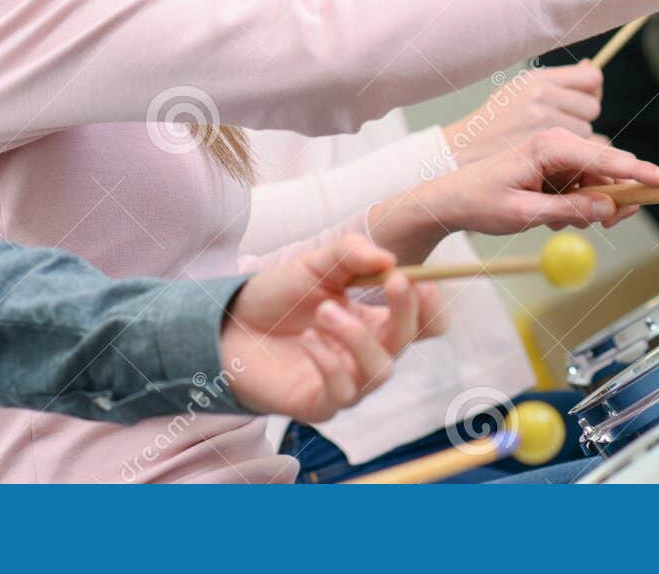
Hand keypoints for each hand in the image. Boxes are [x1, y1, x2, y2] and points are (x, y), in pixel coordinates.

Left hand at [223, 235, 445, 422]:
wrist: (230, 326)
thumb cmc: (278, 296)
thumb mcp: (313, 263)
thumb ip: (349, 254)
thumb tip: (388, 257)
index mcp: (375, 319)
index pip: (423, 321)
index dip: (428, 304)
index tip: (415, 278)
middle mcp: (367, 352)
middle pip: (408, 341)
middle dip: (404, 311)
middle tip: (391, 280)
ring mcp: (347, 381)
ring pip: (379, 370)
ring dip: (357, 336)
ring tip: (325, 310)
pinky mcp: (321, 404)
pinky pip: (343, 393)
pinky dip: (330, 364)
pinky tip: (309, 340)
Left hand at [368, 129, 658, 261]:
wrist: (451, 198)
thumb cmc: (480, 202)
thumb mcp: (525, 215)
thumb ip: (569, 212)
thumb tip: (609, 209)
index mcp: (549, 146)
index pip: (606, 157)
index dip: (639, 172)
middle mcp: (556, 142)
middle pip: (608, 169)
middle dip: (611, 200)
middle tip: (603, 227)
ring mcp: (556, 153)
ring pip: (597, 181)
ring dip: (588, 207)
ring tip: (552, 221)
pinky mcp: (554, 165)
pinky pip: (583, 185)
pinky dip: (577, 205)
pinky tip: (550, 216)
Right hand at [443, 63, 601, 166]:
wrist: (463, 151)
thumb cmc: (494, 123)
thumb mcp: (519, 92)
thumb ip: (557, 83)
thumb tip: (589, 66)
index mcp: (537, 78)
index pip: (592, 78)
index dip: (590, 92)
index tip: (577, 103)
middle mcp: (541, 95)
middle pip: (592, 107)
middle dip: (581, 119)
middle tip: (557, 128)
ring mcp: (542, 122)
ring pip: (587, 132)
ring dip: (574, 141)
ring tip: (546, 144)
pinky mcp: (542, 148)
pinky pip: (576, 153)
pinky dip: (568, 158)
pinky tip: (548, 158)